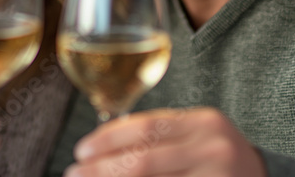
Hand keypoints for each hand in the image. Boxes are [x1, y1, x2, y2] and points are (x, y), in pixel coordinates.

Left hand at [65, 108, 265, 176]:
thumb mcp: (197, 137)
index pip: (146, 127)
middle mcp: (214, 147)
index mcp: (205, 122)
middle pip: (144, 160)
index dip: (108, 139)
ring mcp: (217, 176)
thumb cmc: (219, 160)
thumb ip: (160, 137)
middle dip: (103, 168)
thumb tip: (99, 151)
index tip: (81, 150)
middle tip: (74, 172)